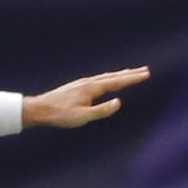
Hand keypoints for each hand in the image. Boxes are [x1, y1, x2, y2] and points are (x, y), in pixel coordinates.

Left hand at [23, 67, 149, 129]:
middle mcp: (89, 82)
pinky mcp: (78, 86)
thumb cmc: (61, 115)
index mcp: (92, 88)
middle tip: (145, 70)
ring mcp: (83, 83)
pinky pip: (99, 79)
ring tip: (130, 72)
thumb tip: (119, 102)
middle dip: (130, 73)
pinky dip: (109, 77)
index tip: (146, 74)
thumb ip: (102, 110)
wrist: (41, 109)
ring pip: (106, 76)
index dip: (132, 78)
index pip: (117, 82)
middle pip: (114, 76)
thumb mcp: (83, 117)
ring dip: (120, 74)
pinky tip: (107, 80)